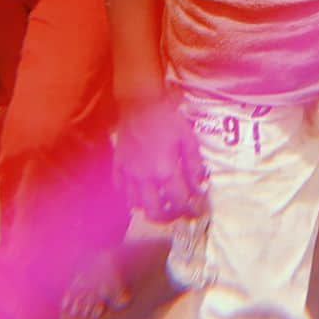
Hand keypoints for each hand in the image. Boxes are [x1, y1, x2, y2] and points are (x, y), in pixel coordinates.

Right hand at [114, 96, 207, 223]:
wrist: (140, 102)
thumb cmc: (167, 117)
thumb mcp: (187, 138)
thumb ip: (194, 164)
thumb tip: (200, 185)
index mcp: (165, 172)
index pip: (179, 201)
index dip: (190, 209)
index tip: (196, 210)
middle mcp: (145, 178)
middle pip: (155, 211)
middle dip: (168, 217)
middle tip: (176, 213)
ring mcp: (129, 174)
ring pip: (135, 204)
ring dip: (148, 208)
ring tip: (158, 203)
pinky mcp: (118, 165)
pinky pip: (121, 189)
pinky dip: (129, 194)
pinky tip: (138, 190)